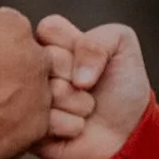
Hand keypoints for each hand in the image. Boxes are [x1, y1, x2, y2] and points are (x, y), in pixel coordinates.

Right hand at [0, 0, 60, 158]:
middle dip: (7, 72)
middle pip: (26, 63)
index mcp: (17, 27)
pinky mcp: (37, 128)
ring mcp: (40, 95)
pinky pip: (29, 127)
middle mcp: (37, 58)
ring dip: (12, 101)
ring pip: (31, 96)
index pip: (11, 33)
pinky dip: (11, 128)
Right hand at [32, 15, 151, 158]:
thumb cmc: (122, 84)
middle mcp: (33, 69)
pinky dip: (72, 126)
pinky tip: (77, 128)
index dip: (73, 44)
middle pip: (45, 61)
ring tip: (85, 109)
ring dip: (78, 103)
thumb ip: (97, 40)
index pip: (48, 28)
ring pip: (49, 92)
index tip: (86, 58)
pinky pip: (47, 122)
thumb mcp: (122, 45)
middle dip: (76, 77)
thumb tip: (77, 78)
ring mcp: (29, 99)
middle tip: (87, 87)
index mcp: (49, 43)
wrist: (129, 130)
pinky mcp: (29, 129)